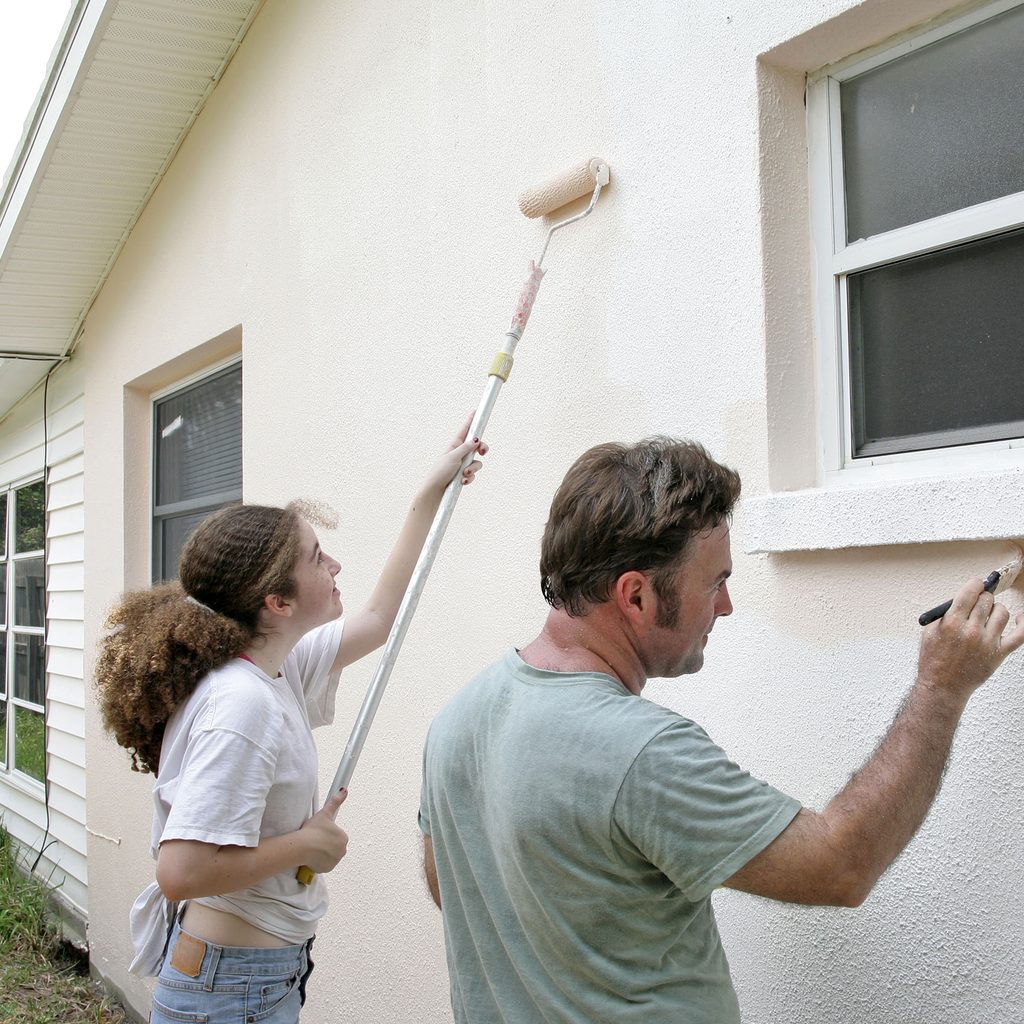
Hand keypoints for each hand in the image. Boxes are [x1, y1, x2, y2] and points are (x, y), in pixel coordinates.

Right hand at [297, 789, 348, 872]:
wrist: (302, 846)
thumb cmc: (312, 830)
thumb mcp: (324, 813)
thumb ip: (335, 801)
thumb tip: (343, 790)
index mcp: (343, 837)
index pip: (336, 835)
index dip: (326, 833)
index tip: (319, 832)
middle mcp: (342, 850)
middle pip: (333, 845)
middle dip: (325, 843)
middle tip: (315, 839)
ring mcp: (335, 861)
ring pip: (329, 855)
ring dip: (322, 852)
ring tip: (312, 847)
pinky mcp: (326, 869)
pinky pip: (324, 864)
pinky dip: (319, 861)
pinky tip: (312, 855)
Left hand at [423, 412, 487, 495]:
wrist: (436, 490)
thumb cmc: (440, 471)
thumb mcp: (453, 457)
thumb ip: (466, 448)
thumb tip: (476, 439)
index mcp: (455, 444)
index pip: (466, 429)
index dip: (472, 420)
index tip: (477, 410)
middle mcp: (460, 452)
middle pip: (477, 445)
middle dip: (482, 448)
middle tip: (483, 452)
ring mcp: (463, 463)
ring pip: (477, 462)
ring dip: (473, 468)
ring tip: (465, 474)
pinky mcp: (464, 474)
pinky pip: (473, 474)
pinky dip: (470, 478)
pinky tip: (462, 481)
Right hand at [917, 577, 1023, 700]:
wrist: (943, 686)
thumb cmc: (934, 660)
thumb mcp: (930, 632)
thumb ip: (946, 614)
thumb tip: (964, 598)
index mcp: (952, 623)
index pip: (970, 592)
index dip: (975, 584)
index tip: (976, 584)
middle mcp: (971, 631)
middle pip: (987, 601)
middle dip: (983, 598)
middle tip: (979, 603)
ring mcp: (987, 642)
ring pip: (1003, 613)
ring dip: (996, 610)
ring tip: (989, 616)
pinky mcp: (999, 653)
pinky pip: (1021, 635)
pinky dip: (1023, 623)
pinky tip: (1020, 618)